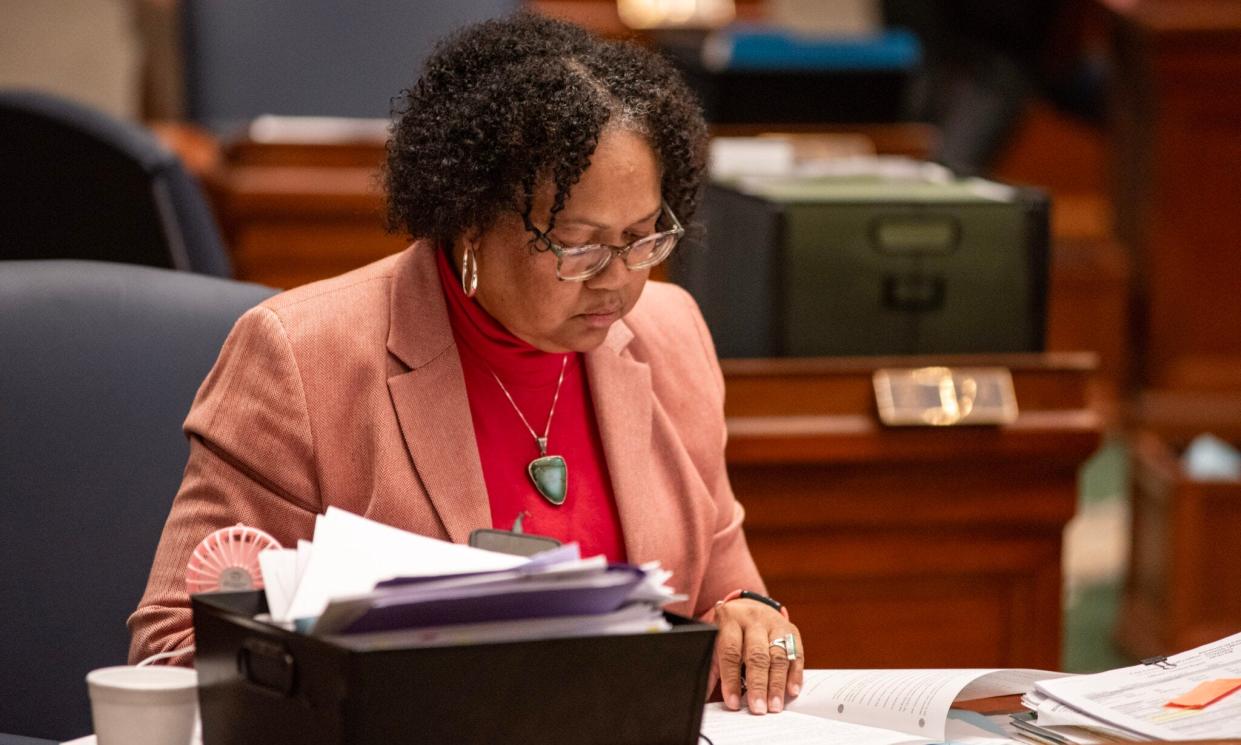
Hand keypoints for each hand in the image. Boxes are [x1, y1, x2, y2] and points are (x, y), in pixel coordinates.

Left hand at [711, 598, 802, 713]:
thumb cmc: (730, 630)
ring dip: (776, 684)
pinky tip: (791, 691)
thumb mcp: (716, 642)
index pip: (730, 652)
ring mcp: (775, 624)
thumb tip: (701, 696)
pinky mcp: (792, 631)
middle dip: (758, 685)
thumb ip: (711, 668)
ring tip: (774, 706)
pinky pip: (796, 654)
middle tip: (758, 708)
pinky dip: (794, 674)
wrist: (750, 605)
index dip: (731, 679)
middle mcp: (753, 619)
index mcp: (729, 620)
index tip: (732, 702)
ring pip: (778, 656)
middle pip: (757, 655)